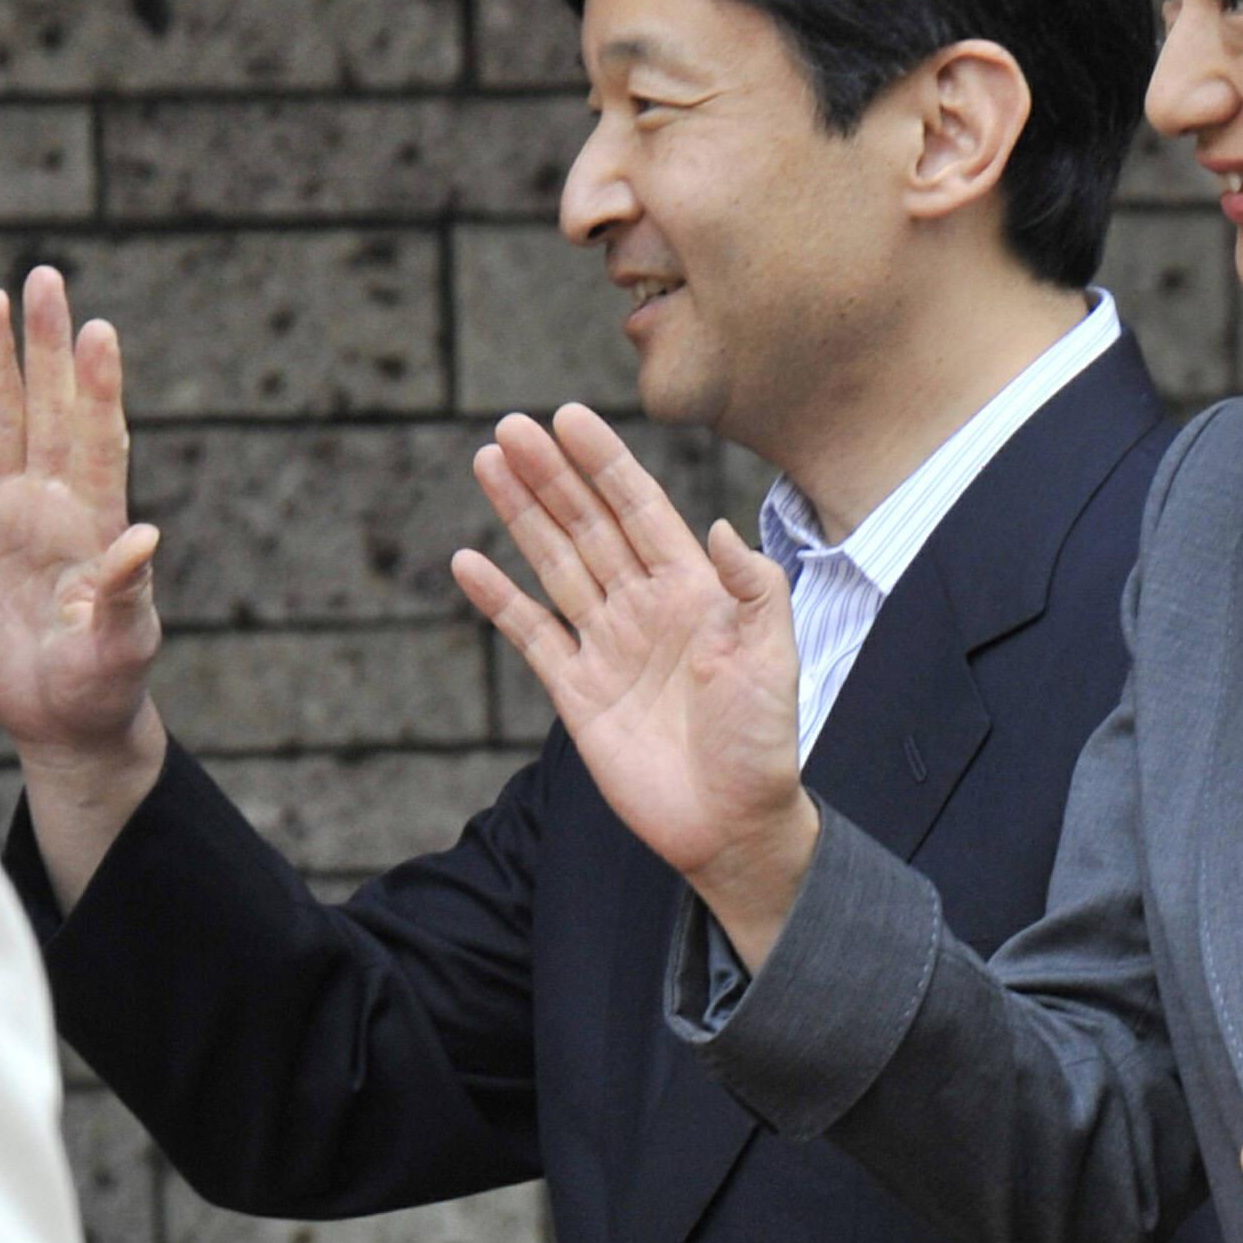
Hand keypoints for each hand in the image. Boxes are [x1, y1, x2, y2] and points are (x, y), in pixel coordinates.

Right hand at [0, 268, 164, 768]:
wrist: (62, 716)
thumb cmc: (105, 682)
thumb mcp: (124, 642)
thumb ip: (127, 592)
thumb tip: (145, 537)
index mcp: (100, 520)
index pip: (102, 437)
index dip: (99, 386)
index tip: (100, 331)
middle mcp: (57, 501)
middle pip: (52, 406)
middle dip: (47, 345)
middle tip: (45, 277)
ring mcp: (12, 510)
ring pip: (5, 418)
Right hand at [458, 407, 818, 963]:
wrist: (734, 825)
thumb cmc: (762, 743)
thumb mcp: (774, 657)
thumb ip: (754, 589)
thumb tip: (720, 528)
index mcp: (694, 591)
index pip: (641, 510)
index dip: (606, 464)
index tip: (569, 417)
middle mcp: (646, 609)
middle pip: (589, 527)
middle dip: (551, 476)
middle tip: (510, 427)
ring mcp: (608, 648)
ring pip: (556, 565)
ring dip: (522, 516)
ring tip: (489, 463)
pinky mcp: (577, 694)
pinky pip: (531, 635)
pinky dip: (499, 600)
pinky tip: (469, 562)